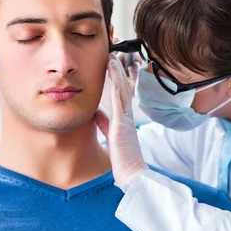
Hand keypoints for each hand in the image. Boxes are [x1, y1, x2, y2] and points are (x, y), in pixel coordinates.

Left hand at [95, 54, 147, 191]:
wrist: (134, 176)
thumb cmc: (123, 161)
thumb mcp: (111, 138)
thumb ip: (104, 124)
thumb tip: (96, 113)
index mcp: (126, 121)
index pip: (124, 95)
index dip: (121, 80)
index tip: (118, 67)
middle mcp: (128, 117)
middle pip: (124, 88)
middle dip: (119, 71)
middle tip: (116, 55)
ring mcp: (126, 119)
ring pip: (122, 90)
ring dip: (117, 73)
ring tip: (112, 57)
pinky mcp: (121, 124)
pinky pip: (118, 100)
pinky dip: (115, 84)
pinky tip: (112, 73)